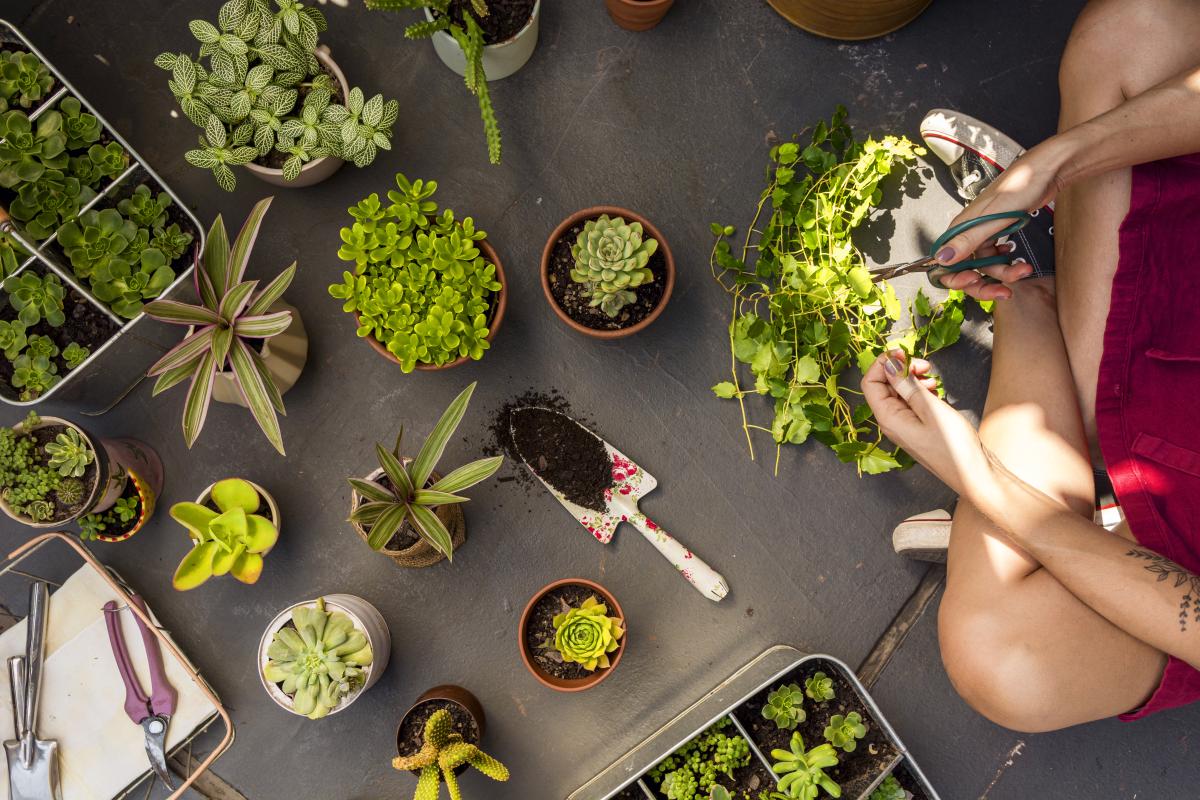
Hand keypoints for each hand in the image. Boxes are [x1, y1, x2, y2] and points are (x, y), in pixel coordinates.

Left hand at [861, 351, 989, 496]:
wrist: (974, 475)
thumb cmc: (955, 447)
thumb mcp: (932, 410)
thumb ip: (908, 386)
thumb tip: (888, 366)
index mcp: (888, 419)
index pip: (870, 383)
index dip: (883, 364)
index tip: (902, 353)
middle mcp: (892, 422)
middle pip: (884, 385)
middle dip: (901, 369)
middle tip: (923, 364)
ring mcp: (905, 425)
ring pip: (900, 392)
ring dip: (913, 379)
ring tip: (932, 379)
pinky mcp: (918, 427)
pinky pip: (911, 403)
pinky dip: (921, 392)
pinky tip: (935, 391)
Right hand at [934, 137, 1074, 300]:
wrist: (1047, 170)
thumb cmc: (1021, 186)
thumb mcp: (993, 217)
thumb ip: (967, 240)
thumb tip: (942, 259)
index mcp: (960, 228)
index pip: (946, 262)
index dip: (956, 278)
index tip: (972, 283)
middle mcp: (968, 232)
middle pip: (966, 269)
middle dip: (984, 283)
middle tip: (1003, 292)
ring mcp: (984, 232)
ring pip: (986, 265)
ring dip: (1004, 273)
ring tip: (1023, 270)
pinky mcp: (998, 231)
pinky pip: (996, 256)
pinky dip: (1007, 262)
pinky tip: (1016, 257)